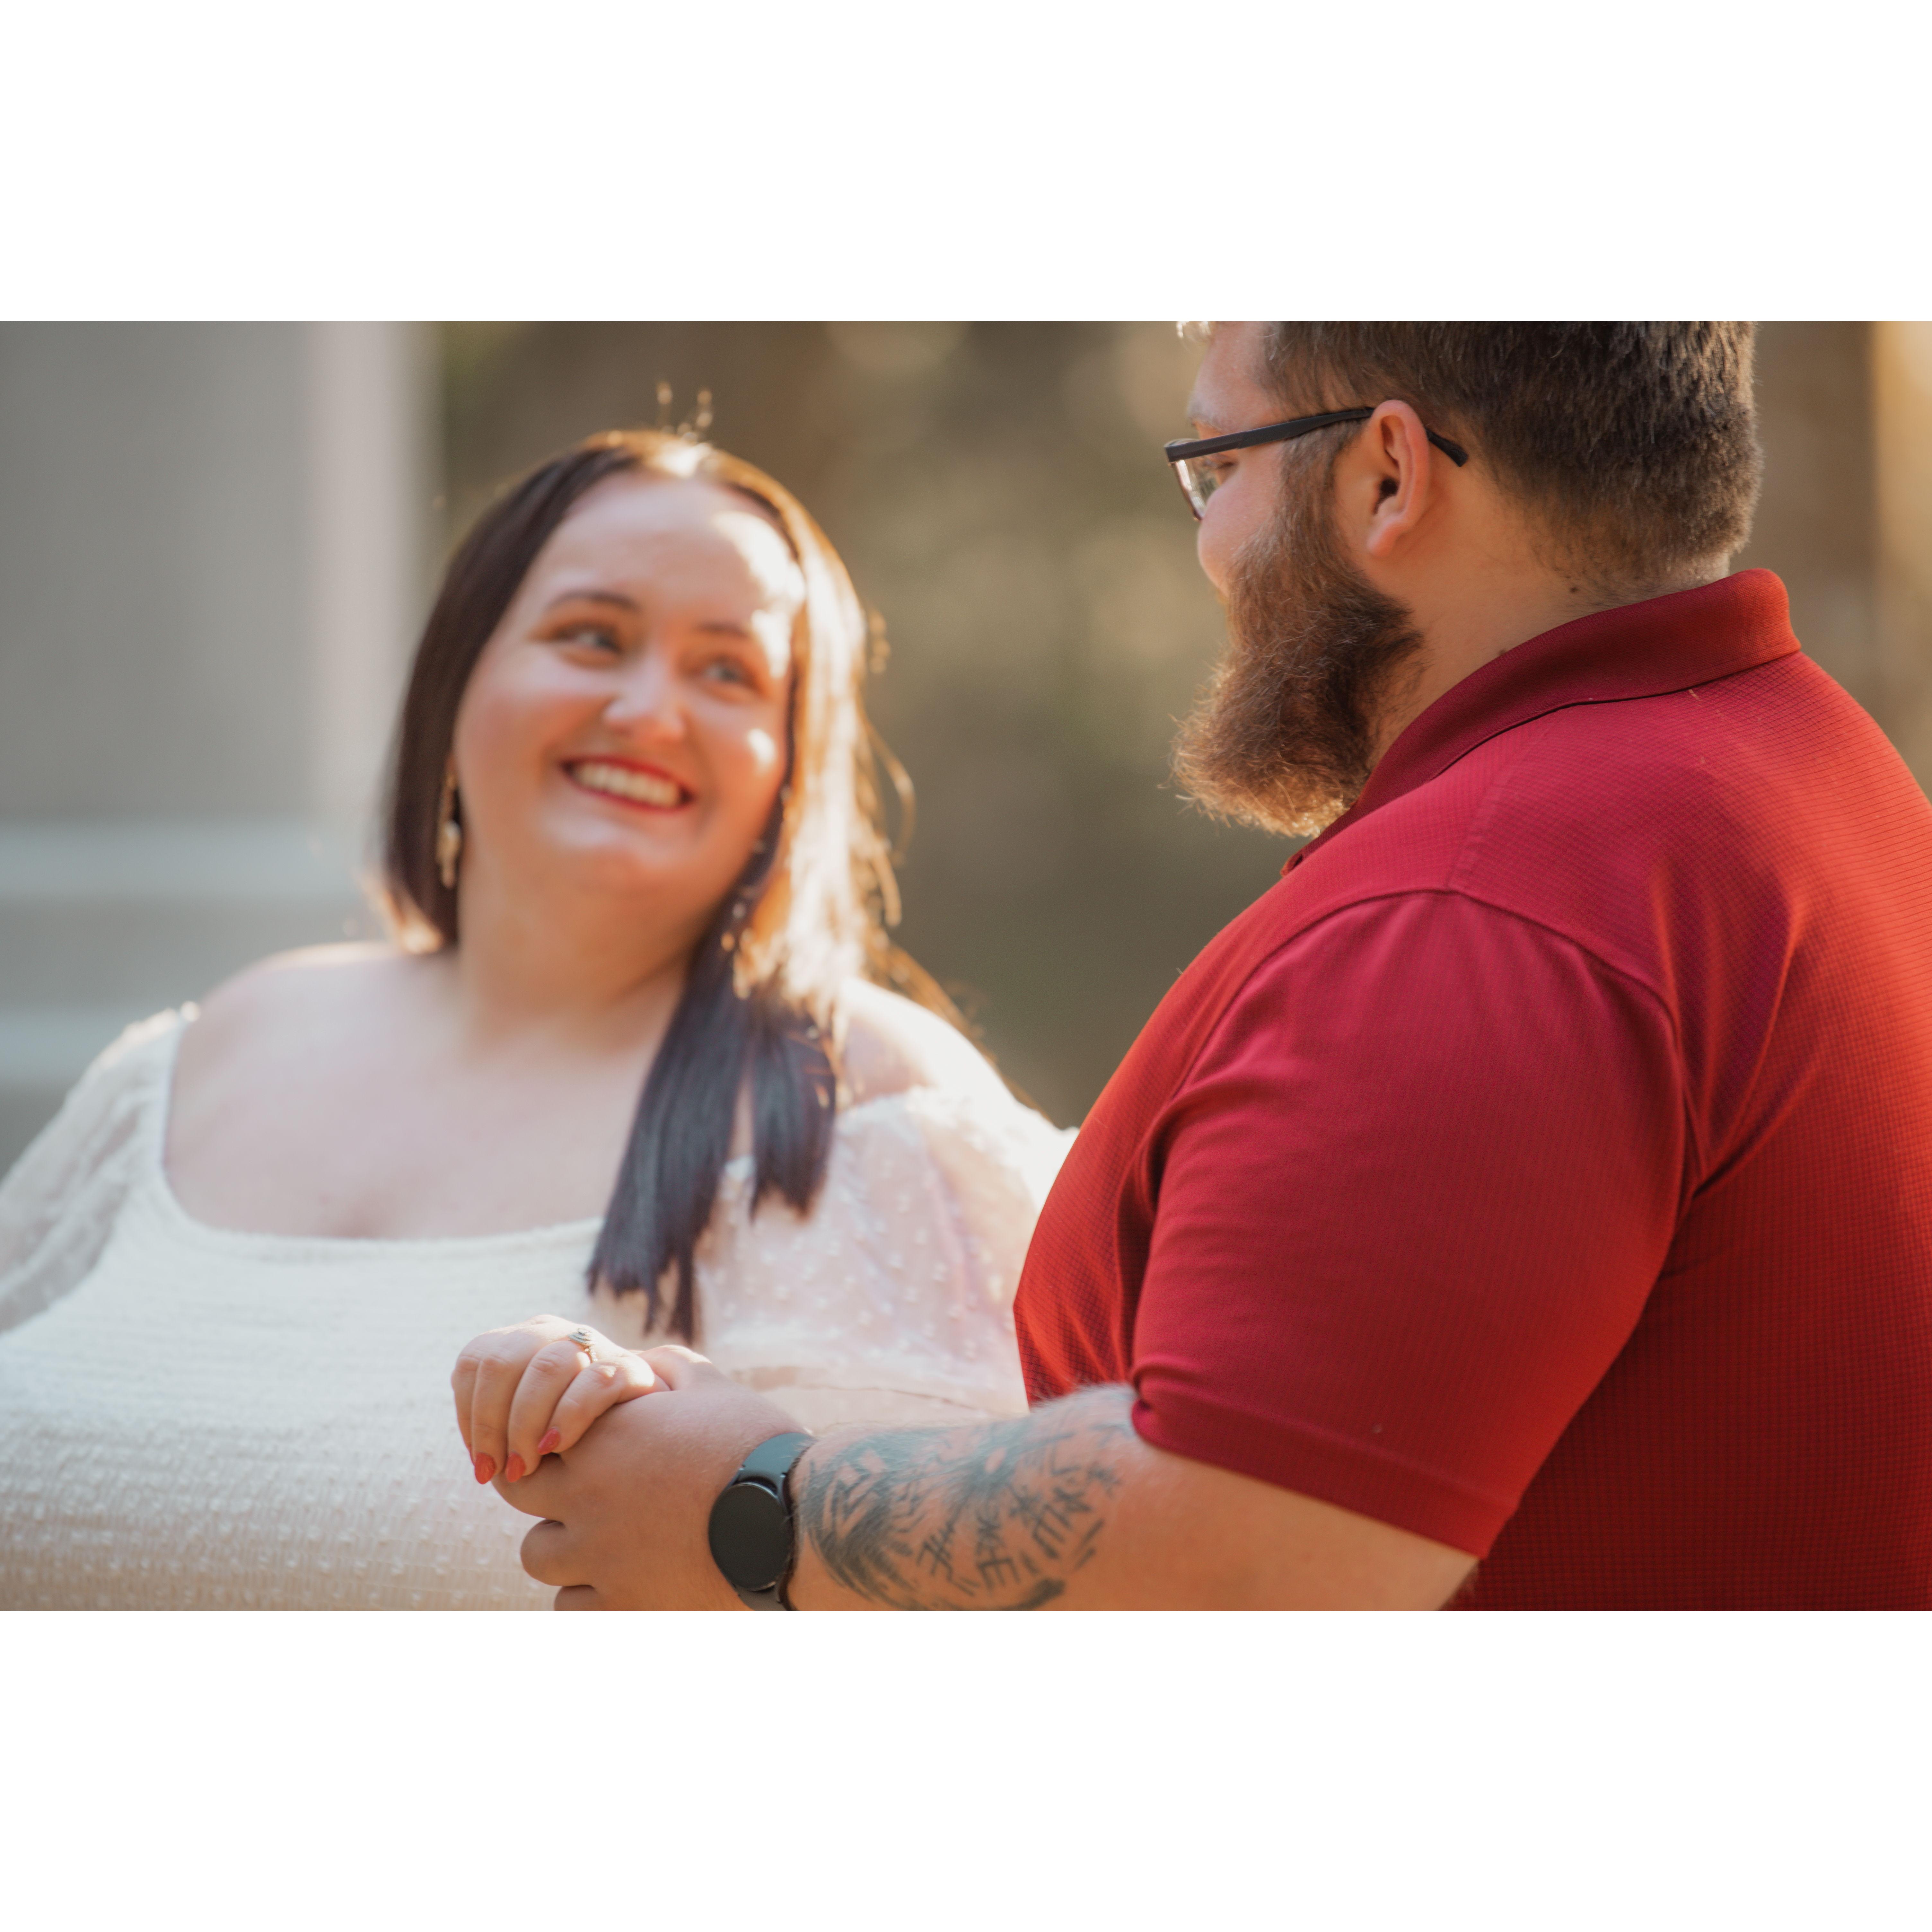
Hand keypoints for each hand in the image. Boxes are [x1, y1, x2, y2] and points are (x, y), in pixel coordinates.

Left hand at [451, 1316, 658, 1486]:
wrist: (641, 1432)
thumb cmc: (568, 1438)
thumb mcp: (523, 1427)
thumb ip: (494, 1424)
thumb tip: (477, 1451)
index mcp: (518, 1341)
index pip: (474, 1361)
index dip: (470, 1414)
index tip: (482, 1464)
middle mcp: (551, 1333)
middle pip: (502, 1362)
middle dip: (492, 1424)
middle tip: (504, 1471)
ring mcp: (592, 1343)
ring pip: (547, 1367)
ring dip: (526, 1424)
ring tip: (528, 1466)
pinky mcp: (629, 1366)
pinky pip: (595, 1381)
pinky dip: (570, 1416)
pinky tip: (559, 1447)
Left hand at [490, 1346, 807, 1609]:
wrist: (791, 1520)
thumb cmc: (754, 1445)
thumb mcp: (710, 1388)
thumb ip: (666, 1367)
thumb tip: (644, 1361)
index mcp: (602, 1442)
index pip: (530, 1443)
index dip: (544, 1447)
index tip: (569, 1452)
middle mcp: (587, 1500)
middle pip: (522, 1499)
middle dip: (546, 1494)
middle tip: (585, 1495)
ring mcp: (600, 1558)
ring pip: (540, 1558)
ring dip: (563, 1547)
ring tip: (605, 1541)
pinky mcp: (623, 1605)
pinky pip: (571, 1606)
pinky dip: (589, 1593)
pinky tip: (622, 1579)